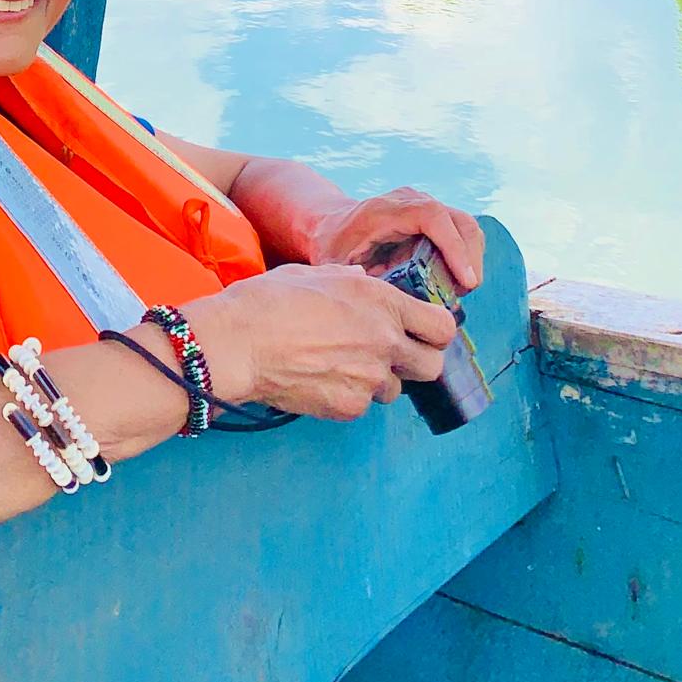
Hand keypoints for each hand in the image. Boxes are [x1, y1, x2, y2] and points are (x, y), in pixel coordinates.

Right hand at [192, 263, 454, 422]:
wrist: (238, 343)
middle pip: (433, 366)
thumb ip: (353, 281)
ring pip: (394, 389)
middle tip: (392, 354)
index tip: (422, 331)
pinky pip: (363, 404)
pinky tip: (321, 379)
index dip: (435, 330)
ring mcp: (370, 379)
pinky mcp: (349, 407)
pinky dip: (349, 395)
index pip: (442, 327)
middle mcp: (385, 342)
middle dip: (417, 361)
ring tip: (342, 364)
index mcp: (382, 303)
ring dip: (378, 379)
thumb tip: (365, 282)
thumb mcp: (318, 274)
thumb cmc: (270, 301)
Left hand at [312, 188, 483, 292]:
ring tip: (458, 291)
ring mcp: (425, 206)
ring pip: (466, 227)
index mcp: (387, 210)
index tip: (465, 281)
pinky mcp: (433, 218)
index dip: (454, 248)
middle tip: (463, 293)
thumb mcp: (338, 265)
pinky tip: (453, 282)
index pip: (432, 217)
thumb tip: (388, 308)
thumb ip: (359, 283)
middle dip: (470, 259)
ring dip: (471, 260)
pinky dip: (465, 257)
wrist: (332, 224)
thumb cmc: (334, 246)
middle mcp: (411, 201)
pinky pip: (461, 233)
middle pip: (459, 221)